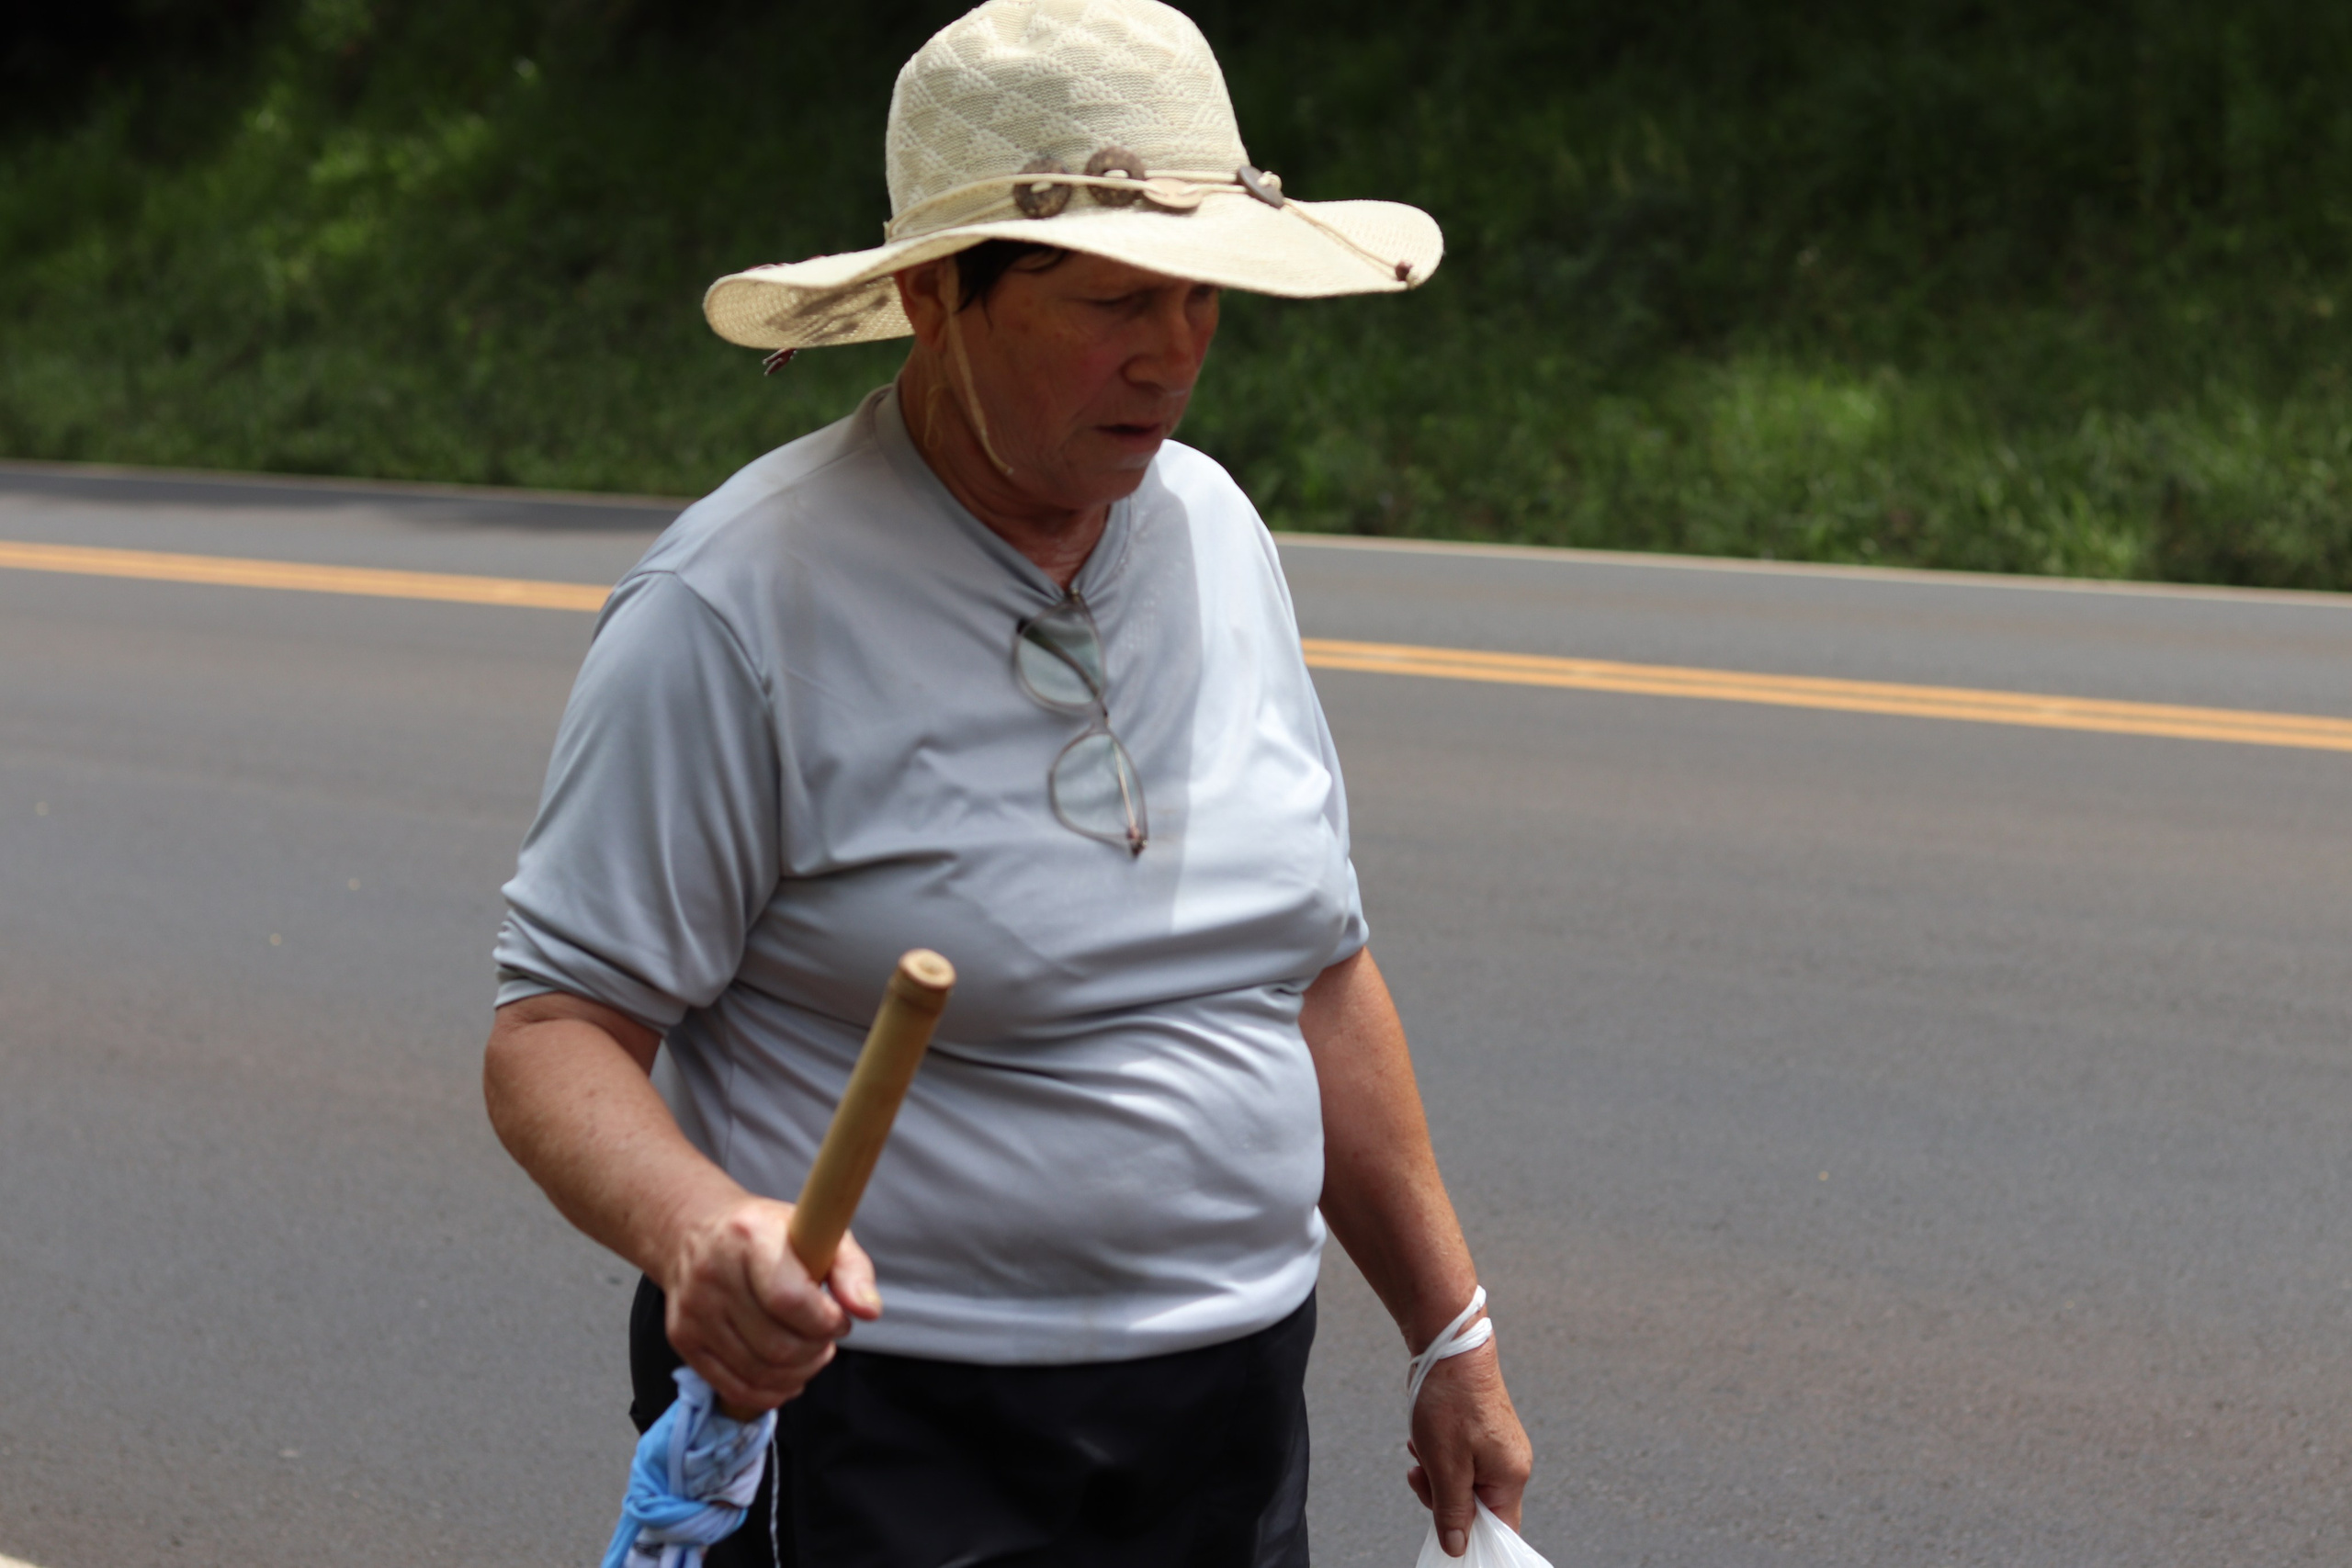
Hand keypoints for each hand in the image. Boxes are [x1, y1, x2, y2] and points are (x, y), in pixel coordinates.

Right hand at [659, 1194, 883, 1413]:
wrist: (695, 1232)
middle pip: (777, 1346)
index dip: (825, 1321)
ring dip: (798, 1372)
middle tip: (825, 1336)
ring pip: (759, 1372)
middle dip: (816, 1350)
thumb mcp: (815, 1230)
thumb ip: (851, 1269)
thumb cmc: (765, 1233)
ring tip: (810, 1351)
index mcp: (750, 1237)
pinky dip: (770, 1392)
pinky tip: (787, 1374)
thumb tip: (869, 1311)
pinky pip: (734, 1388)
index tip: (839, 1318)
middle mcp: (713, 1275)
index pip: (789, 1300)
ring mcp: (694, 1311)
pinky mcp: (683, 1339)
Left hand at [1406, 1340, 1532, 1556]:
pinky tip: (1424, 1438)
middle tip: (1421, 1474)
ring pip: (1463, 1481)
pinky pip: (1459, 1460)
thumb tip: (1457, 1547)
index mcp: (1511, 1477)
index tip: (1443, 1533)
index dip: (1472, 1538)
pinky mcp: (1482, 1434)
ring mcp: (1497, 1448)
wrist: (1449, 1346)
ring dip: (1436, 1472)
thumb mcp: (1446, 1465)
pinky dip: (1439, 1455)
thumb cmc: (1451, 1403)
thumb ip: (1453, 1510)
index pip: (1500, 1531)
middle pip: (1477, 1507)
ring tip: (1421, 1448)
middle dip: (1442, 1495)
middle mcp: (1510, 1465)